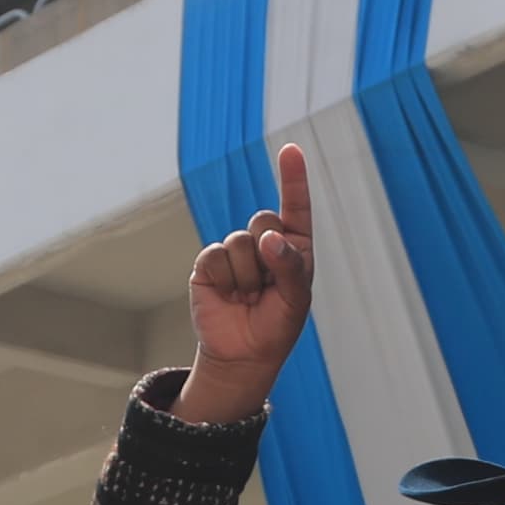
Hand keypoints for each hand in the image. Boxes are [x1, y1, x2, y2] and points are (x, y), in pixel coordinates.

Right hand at [173, 140, 312, 422]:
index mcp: (293, 244)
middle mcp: (264, 241)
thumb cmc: (276, 325)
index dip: (293, 178)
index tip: (290, 150)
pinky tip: (228, 296)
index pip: (295, 206)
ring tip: (248, 297)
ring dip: (247, 276)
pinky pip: (215, 257)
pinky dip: (225, 281)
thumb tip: (267, 237)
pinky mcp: (209, 264)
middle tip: (267, 286)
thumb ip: (289, 265)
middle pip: (263, 220)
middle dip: (267, 254)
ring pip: (239, 242)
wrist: (242, 355)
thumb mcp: (296, 299)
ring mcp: (235, 252)